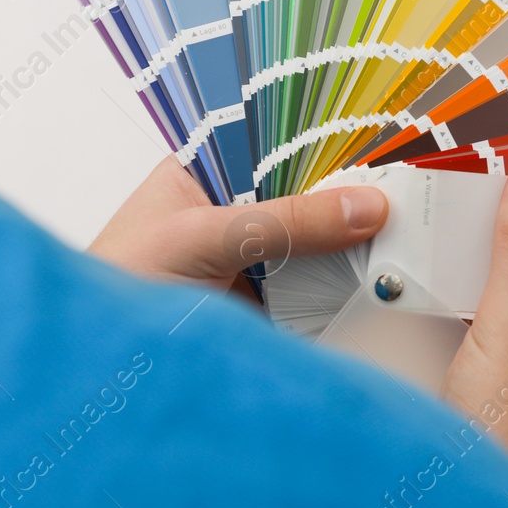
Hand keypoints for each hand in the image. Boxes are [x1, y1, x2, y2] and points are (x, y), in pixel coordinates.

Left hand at [90, 155, 388, 292]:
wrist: (93, 373)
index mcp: (203, 170)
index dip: (326, 136)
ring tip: (414, 228)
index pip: (276, 139)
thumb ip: (286, 221)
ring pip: (317, 238)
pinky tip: (386, 276)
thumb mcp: (205, 239)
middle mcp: (230, 208)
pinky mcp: (267, 306)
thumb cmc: (119, 287)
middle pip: (305, 189)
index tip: (382, 134)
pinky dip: (347, 285)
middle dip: (350, 190)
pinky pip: (317, 286)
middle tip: (412, 184)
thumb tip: (366, 205)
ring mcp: (251, 258)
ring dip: (356, 239)